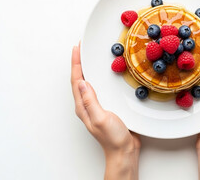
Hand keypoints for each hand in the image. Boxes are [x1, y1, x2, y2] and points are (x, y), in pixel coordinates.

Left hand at [71, 44, 140, 179]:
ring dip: (88, 69)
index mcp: (83, 106)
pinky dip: (99, 77)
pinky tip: (104, 74)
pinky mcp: (106, 105)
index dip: (76, 63)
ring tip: (89, 57)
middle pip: (80, 79)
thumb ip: (90, 101)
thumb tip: (82, 82)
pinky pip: (100, 88)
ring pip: (89, 82)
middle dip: (79, 63)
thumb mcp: (100, 118)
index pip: (76, 81)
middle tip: (81, 49)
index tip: (77, 49)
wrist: (124, 150)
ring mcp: (96, 105)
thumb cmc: (112, 137)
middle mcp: (87, 104)